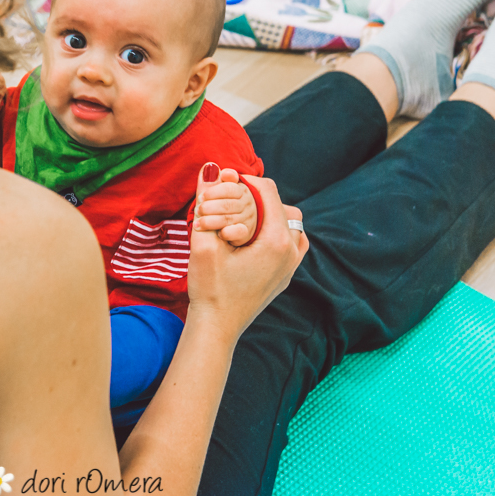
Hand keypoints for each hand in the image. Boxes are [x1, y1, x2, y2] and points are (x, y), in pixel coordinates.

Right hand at [186, 163, 308, 339]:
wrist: (217, 329)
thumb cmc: (209, 288)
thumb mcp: (203, 241)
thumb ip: (205, 200)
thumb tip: (211, 167)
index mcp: (275, 241)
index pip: (268, 191)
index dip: (245, 181)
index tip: (226, 182)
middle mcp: (291, 252)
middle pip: (283, 205)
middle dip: (258, 198)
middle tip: (233, 201)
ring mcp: (292, 266)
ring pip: (291, 224)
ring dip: (270, 214)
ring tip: (244, 218)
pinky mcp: (286, 275)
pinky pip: (291, 242)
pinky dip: (275, 232)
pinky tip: (252, 237)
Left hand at [194, 167, 257, 245]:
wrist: (227, 232)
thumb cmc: (220, 208)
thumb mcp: (216, 194)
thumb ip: (213, 182)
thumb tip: (209, 166)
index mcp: (241, 189)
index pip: (230, 188)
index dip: (214, 192)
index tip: (202, 197)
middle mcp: (247, 203)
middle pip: (228, 204)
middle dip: (209, 208)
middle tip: (198, 210)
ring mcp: (248, 218)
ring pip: (229, 218)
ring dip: (210, 221)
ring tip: (198, 224)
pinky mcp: (246, 233)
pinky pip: (239, 231)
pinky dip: (227, 232)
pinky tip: (218, 234)